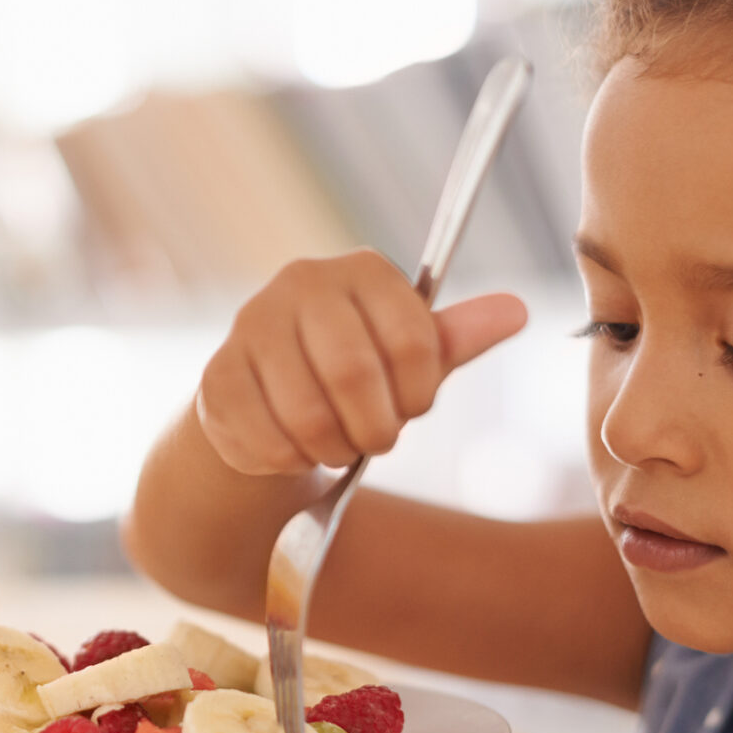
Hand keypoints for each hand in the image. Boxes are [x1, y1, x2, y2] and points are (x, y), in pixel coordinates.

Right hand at [195, 250, 527, 475]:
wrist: (266, 405)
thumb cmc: (350, 378)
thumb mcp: (408, 359)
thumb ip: (453, 339)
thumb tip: (516, 310)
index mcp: (360, 270)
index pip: (414, 340)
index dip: (420, 393)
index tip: (410, 405)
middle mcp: (300, 283)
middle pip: (353, 372)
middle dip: (374, 427)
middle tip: (375, 439)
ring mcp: (250, 326)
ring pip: (306, 413)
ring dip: (331, 448)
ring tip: (335, 444)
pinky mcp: (216, 378)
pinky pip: (265, 439)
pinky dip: (290, 461)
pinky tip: (293, 448)